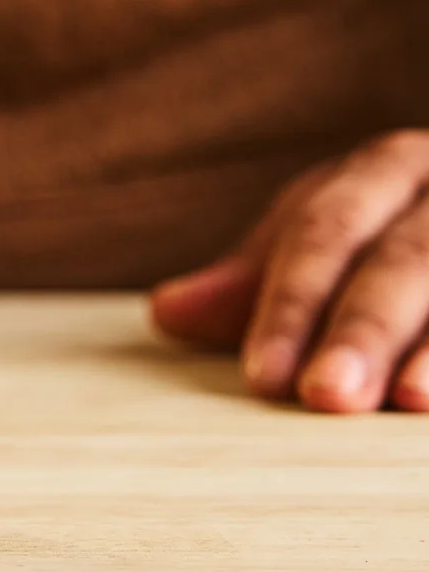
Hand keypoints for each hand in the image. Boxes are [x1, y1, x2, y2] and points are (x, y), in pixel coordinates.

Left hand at [150, 132, 428, 411]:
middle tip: (321, 396)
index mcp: (386, 168)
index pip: (323, 228)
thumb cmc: (396, 236)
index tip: (260, 377)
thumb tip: (166, 314)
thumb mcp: (330, 243)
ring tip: (404, 403)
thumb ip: (257, 283)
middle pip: (401, 259)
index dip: (290, 302)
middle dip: (361, 329)